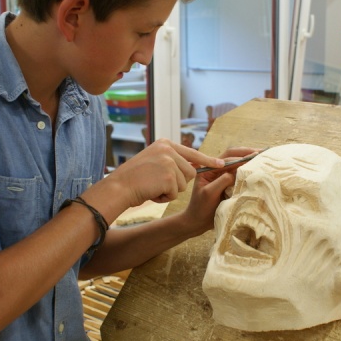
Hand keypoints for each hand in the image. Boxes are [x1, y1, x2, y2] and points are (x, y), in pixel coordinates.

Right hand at [103, 139, 224, 208]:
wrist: (118, 187)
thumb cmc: (133, 178)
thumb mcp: (153, 160)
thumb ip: (170, 160)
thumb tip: (193, 168)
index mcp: (165, 143)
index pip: (192, 152)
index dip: (208, 160)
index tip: (222, 164)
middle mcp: (168, 149)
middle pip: (190, 172)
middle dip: (178, 183)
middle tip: (158, 184)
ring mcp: (169, 162)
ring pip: (184, 184)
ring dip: (171, 190)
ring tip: (153, 187)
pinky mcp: (169, 176)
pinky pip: (176, 193)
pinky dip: (165, 197)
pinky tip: (152, 192)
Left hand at [180, 147, 260, 235]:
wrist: (197, 222)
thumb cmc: (200, 208)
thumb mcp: (210, 193)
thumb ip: (222, 180)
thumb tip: (236, 172)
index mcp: (208, 169)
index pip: (227, 158)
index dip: (242, 157)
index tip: (255, 156)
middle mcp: (215, 169)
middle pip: (233, 155)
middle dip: (247, 152)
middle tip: (262, 152)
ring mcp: (222, 176)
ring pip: (237, 163)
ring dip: (249, 160)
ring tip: (263, 157)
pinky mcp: (227, 184)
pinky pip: (238, 174)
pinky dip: (248, 170)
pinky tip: (257, 169)